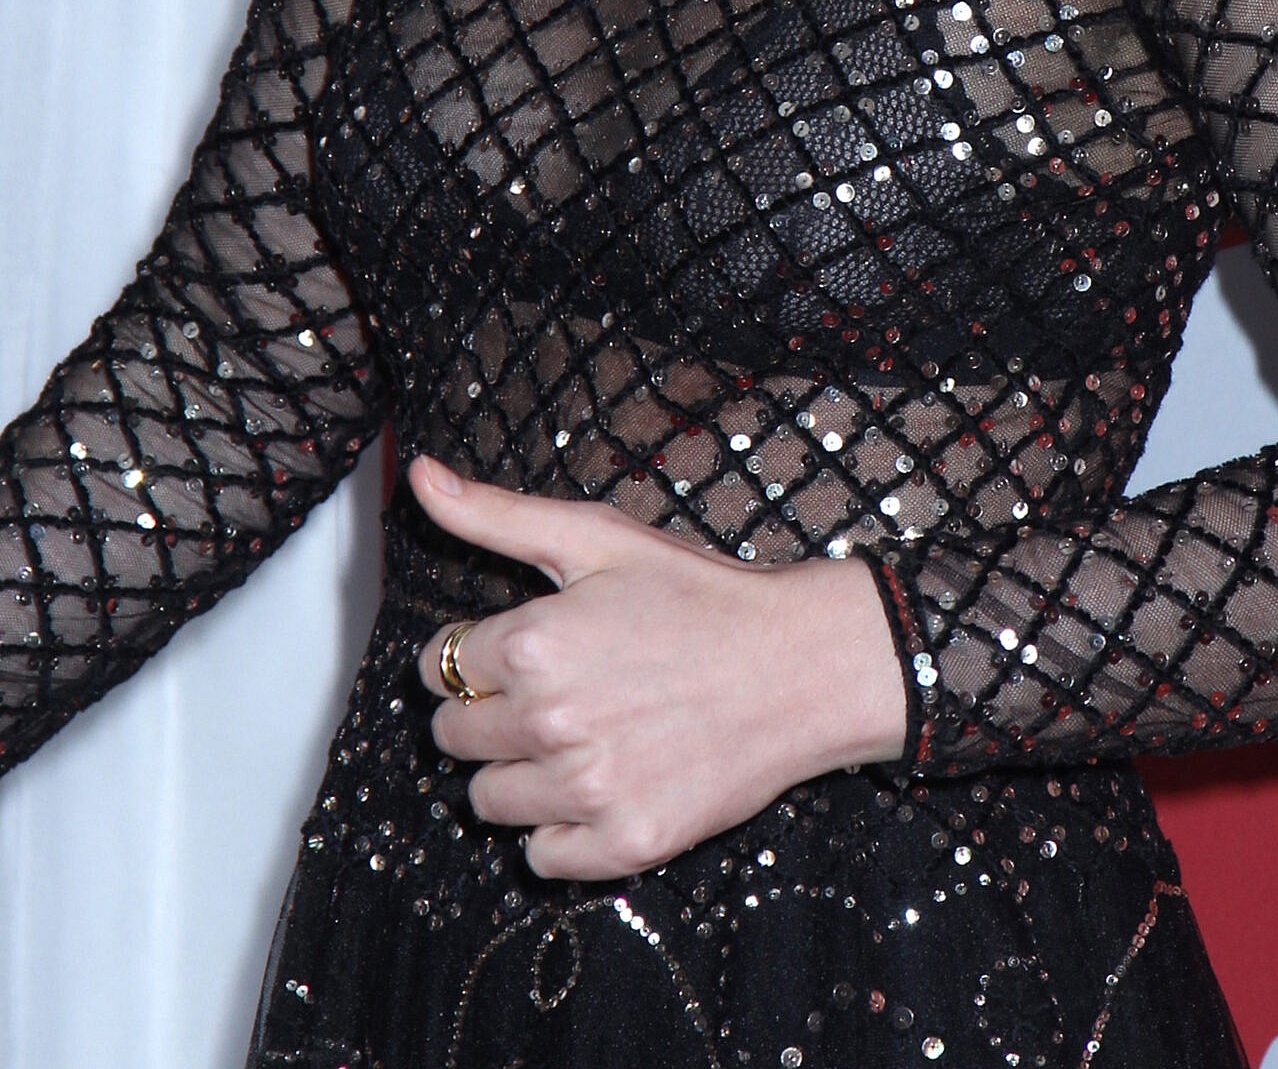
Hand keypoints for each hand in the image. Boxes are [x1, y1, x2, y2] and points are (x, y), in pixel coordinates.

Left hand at [411, 456, 907, 879]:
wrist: (801, 665)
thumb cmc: (701, 594)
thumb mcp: (598, 537)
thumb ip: (495, 515)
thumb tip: (420, 476)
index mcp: (532, 643)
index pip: (438, 666)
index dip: (474, 654)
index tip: (517, 651)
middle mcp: (547, 722)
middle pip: (454, 736)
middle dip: (488, 710)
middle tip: (553, 691)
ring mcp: (585, 790)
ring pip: (488, 801)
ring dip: (518, 772)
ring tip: (580, 735)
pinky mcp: (621, 843)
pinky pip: (540, 857)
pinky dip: (560, 828)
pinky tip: (603, 781)